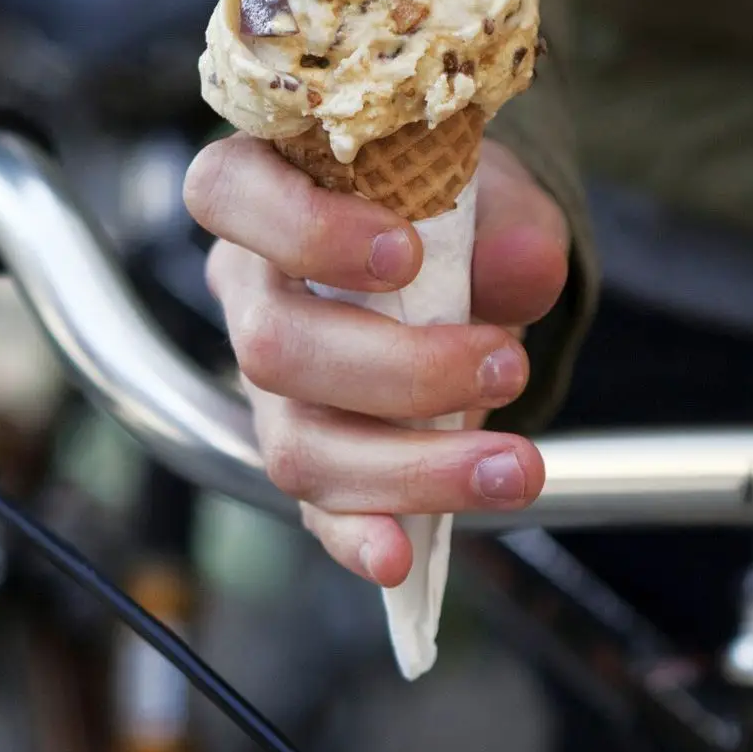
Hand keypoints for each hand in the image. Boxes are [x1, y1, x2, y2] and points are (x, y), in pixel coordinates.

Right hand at [184, 133, 568, 586]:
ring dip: (410, 466)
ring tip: (512, 466)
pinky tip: (402, 557)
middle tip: (506, 364)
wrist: (463, 264)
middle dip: (398, 370)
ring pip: (295, 444)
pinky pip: (312, 508)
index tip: (406, 253)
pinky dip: (357, 536)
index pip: (227, 194)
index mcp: (269, 194)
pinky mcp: (308, 452)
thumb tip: (525, 265)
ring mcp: (271, 386)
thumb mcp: (492, 196)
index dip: (303, 230)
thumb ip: (509, 222)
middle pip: (272, 346)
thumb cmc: (451, 213)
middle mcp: (252, 292)